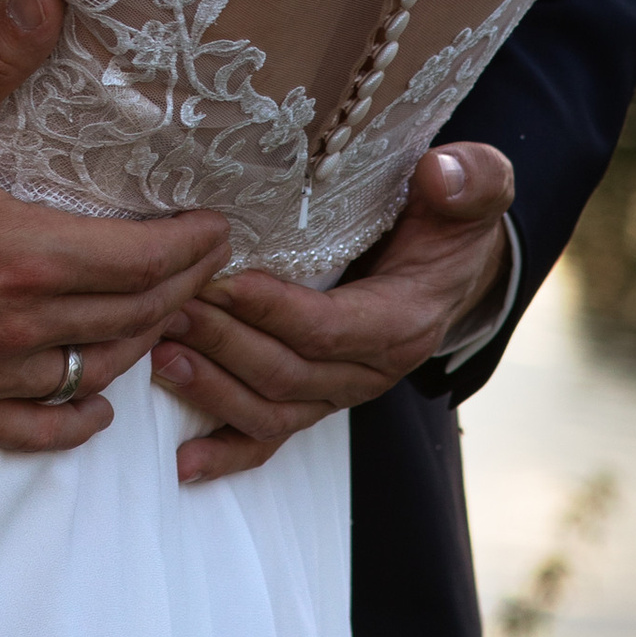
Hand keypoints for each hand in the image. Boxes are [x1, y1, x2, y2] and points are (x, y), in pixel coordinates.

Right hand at [0, 0, 232, 453]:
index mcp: (21, 256)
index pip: (145, 262)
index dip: (195, 247)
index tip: (219, 226)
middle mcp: (13, 327)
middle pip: (133, 318)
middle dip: (183, 289)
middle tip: (208, 263)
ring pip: (92, 371)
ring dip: (139, 344)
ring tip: (162, 312)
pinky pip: (32, 430)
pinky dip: (75, 418)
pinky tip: (95, 400)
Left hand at [152, 143, 515, 486]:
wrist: (457, 265)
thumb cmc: (454, 222)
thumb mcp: (475, 189)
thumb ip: (469, 179)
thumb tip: (442, 175)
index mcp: (404, 321)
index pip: (330, 328)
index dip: (272, 310)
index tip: (219, 281)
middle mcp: (371, 370)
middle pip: (288, 372)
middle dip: (223, 342)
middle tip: (169, 306)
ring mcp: (340, 391)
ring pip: (271, 410)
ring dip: (212, 388)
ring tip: (159, 353)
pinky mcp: (317, 400)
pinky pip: (272, 438)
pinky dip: (228, 453)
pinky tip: (184, 461)